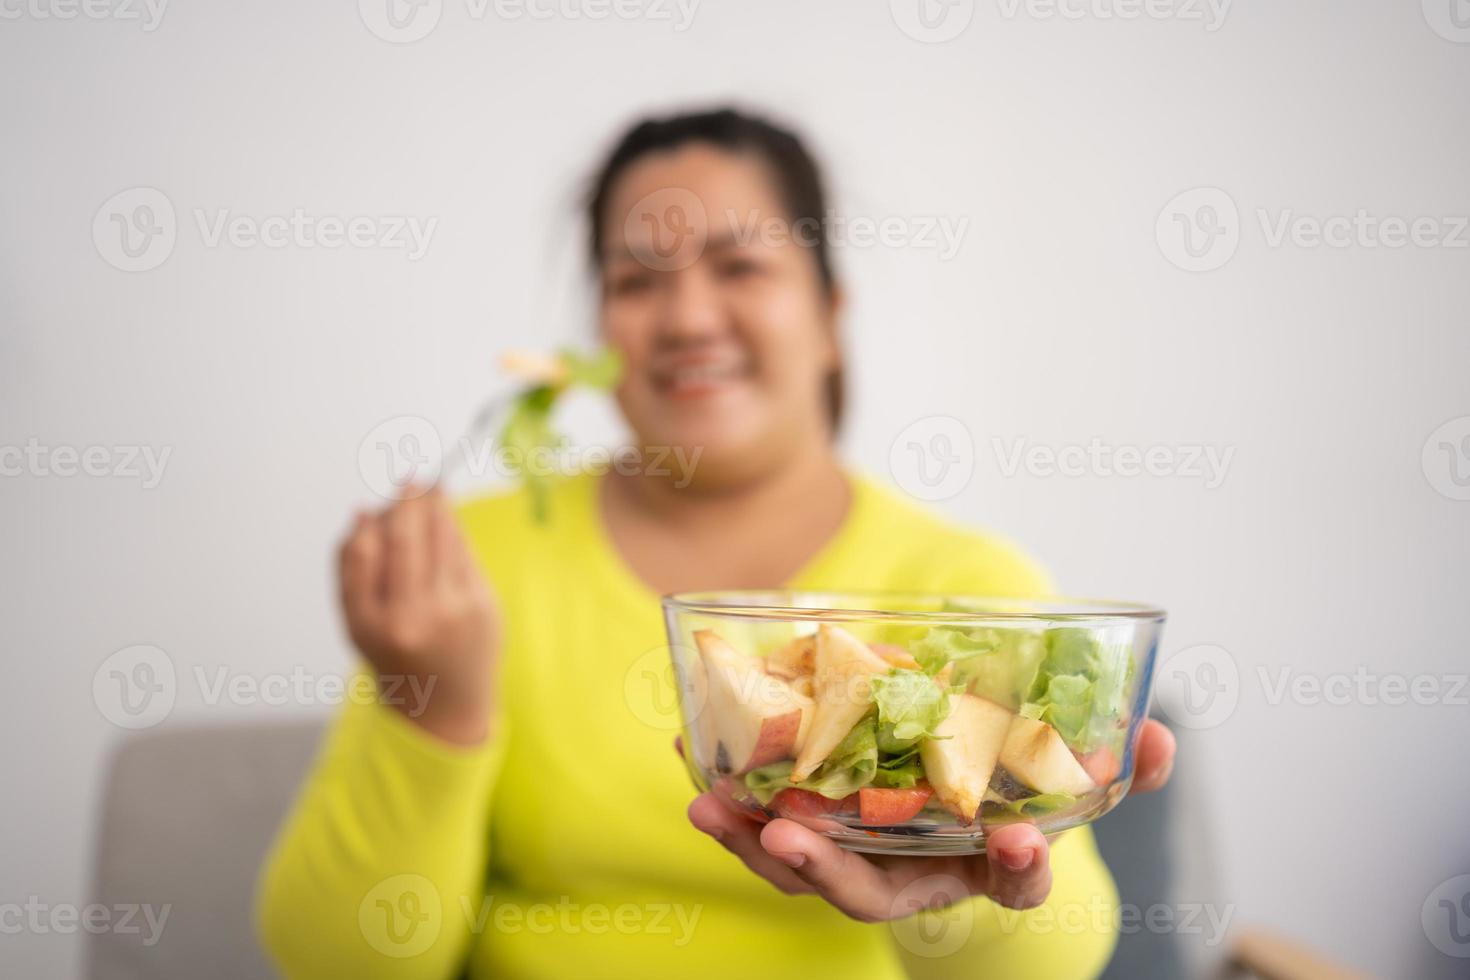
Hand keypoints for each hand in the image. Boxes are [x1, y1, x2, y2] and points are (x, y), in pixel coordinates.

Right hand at [338, 486, 499, 744]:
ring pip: (442, 538)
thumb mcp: (357, 623)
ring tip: (430, 488)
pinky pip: (464, 553)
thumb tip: (364, 511)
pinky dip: (453, 531)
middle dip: (409, 501)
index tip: (381, 499)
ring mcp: (453, 611)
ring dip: (436, 507)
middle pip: (408, 537)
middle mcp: (412, 617)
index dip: (376, 520)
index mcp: (371, 624)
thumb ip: (353, 569)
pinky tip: (446, 519)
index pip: (366, 552)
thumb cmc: (393, 655)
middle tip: (411, 478)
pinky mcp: (483, 605)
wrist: (443, 707)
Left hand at [683, 719, 1175, 921]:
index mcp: (989, 863)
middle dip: (827, 869)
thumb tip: (1160, 738)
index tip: (1020, 841)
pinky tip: (693, 759)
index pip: (1014, 878)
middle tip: (788, 836)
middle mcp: (920, 876)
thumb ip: (1116, 764)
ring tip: (708, 805)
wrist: (958, 823)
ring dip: (752, 840)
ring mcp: (864, 862)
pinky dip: (730, 804)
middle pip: (871, 892)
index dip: (1019, 864)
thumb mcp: (1069, 781)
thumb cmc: (1012, 799)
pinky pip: (768, 833)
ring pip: (804, 870)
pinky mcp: (818, 836)